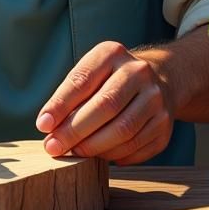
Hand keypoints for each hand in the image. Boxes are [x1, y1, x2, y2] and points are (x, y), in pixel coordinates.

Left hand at [36, 41, 173, 164]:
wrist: (158, 81)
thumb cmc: (110, 80)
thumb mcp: (90, 74)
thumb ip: (69, 96)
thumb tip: (47, 126)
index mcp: (113, 54)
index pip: (83, 80)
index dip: (61, 105)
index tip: (43, 125)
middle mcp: (139, 72)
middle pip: (105, 106)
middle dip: (75, 131)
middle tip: (54, 147)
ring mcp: (156, 99)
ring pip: (123, 131)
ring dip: (93, 147)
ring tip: (74, 153)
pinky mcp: (165, 125)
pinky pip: (136, 148)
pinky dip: (113, 156)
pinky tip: (100, 155)